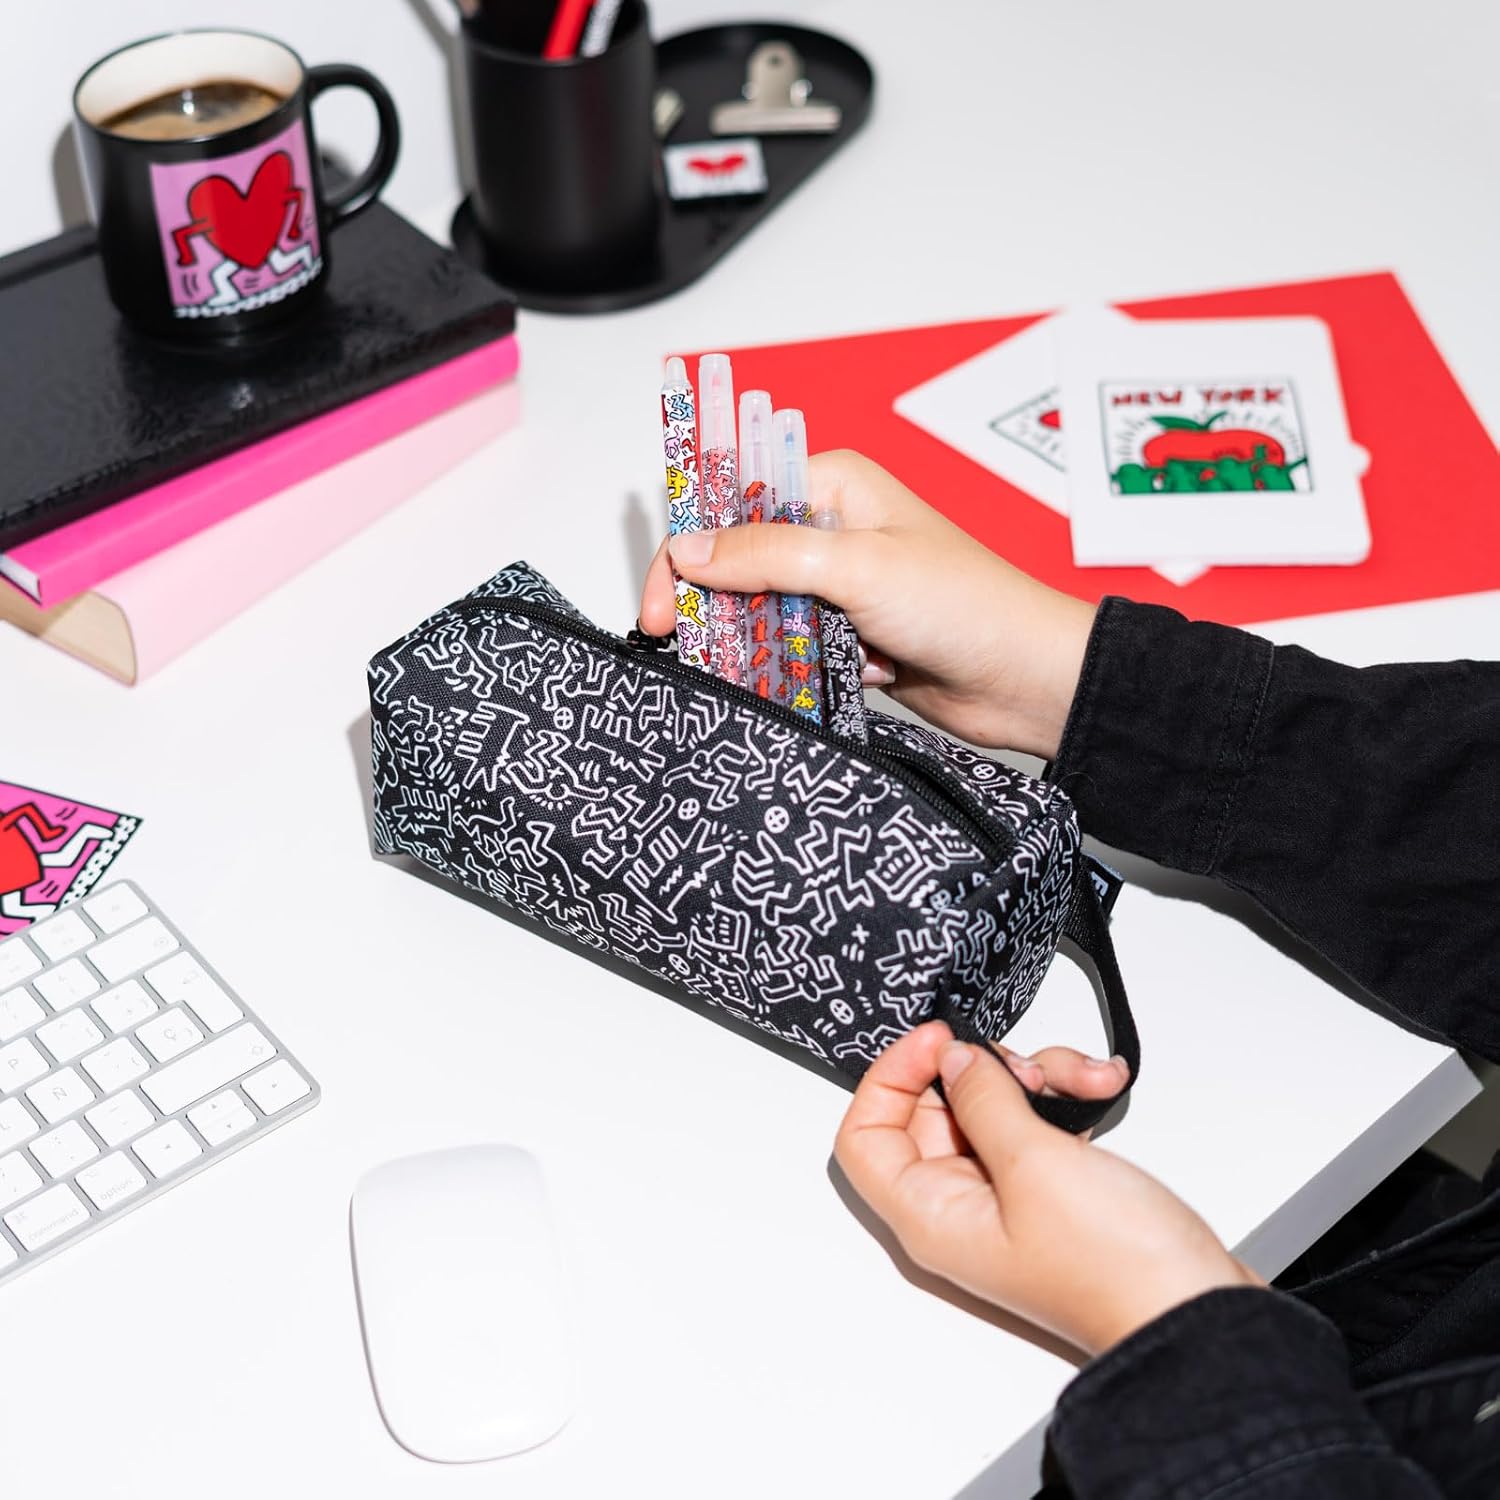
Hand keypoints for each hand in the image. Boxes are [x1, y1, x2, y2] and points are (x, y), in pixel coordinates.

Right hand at [639, 450, 1095, 758]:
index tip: (658, 602)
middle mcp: (833, 531)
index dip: (687, 550)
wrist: (1027, 680)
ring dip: (762, 644)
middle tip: (681, 644)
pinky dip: (797, 670)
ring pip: (762, 614)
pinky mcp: (849, 638)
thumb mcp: (856, 567)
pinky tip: (827, 678)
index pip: (731, 504)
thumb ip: (766, 555)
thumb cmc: (967, 605)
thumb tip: (688, 550)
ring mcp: (840, 588)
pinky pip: (792, 652)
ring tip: (764, 667)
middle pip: (738, 563)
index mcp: (835, 485)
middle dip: (717, 607)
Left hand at [834, 1022, 1261, 1355]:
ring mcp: (1005, 1199)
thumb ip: (983, 1099)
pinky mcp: (1049, 1190)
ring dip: (1035, 1077)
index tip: (936, 1040)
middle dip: (980, 1070)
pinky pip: (1035, 1122)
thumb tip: (951, 1059)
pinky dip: (1064, 1096)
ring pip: (991, 1107)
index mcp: (930, 1215)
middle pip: (932, 1110)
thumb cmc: (1115, 1268)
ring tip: (1077, 1079)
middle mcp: (957, 1209)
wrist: (1196, 1313)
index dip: (890, 1078)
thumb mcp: (1035, 1164)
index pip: (865, 1136)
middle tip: (1024, 1066)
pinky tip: (1098, 1086)